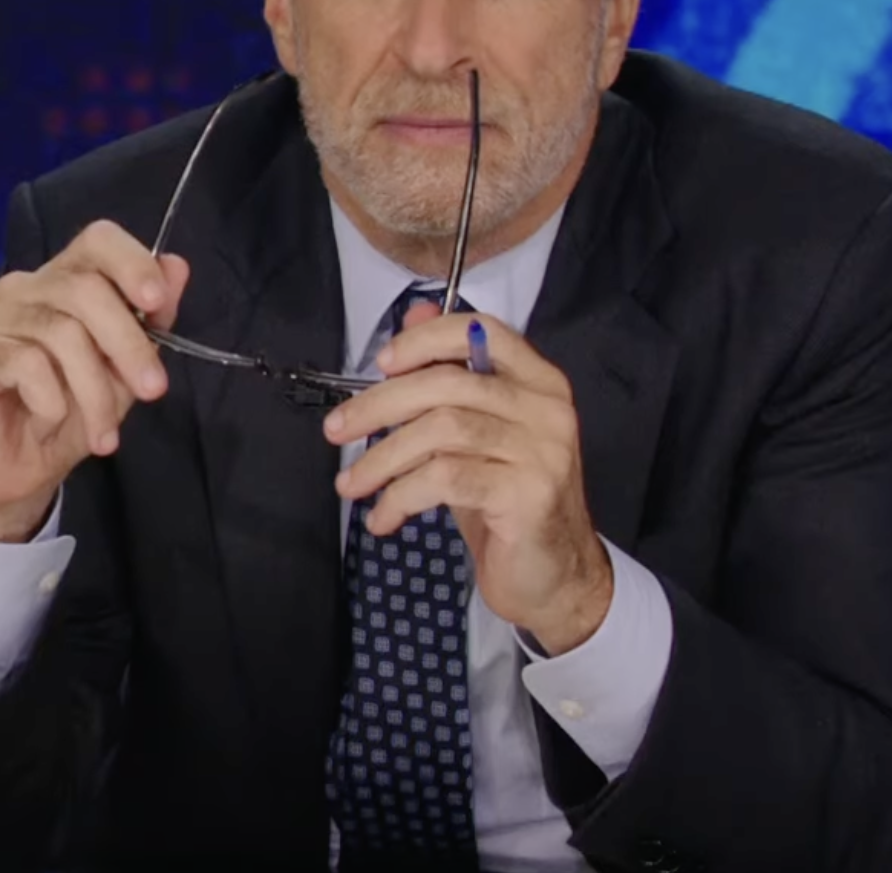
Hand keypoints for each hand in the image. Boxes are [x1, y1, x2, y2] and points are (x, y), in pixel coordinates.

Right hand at [0, 220, 190, 542]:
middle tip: (152, 391)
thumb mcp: (124, 374)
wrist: (20, 475)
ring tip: (104, 434)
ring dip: (94, 391)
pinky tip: (49, 425)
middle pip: (84, 288)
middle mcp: (23, 289)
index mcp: (62, 282)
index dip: (131, 262)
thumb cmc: (70, 419)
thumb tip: (177, 266)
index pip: (96, 240)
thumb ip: (149, 323)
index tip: (158, 305)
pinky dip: (51, 403)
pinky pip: (26, 364)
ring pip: (60, 332)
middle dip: (128, 344)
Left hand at [322, 303, 612, 652]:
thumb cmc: (506, 500)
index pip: (482, 331)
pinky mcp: (529, 494)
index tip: (381, 362)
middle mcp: (547, 408)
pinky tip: (384, 516)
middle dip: (379, 405)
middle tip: (336, 430)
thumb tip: (413, 316)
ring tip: (352, 485)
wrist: (555, 575)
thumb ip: (450, 376)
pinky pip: (446, 479)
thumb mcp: (475, 434)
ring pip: (440, 430)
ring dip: (381, 458)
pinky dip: (401, 496)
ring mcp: (543, 450)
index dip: (426, 339)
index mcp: (538, 381)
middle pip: (447, 383)